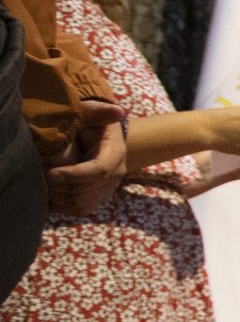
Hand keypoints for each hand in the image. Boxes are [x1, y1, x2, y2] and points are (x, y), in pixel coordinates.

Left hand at [45, 97, 125, 214]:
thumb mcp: (92, 113)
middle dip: (61, 187)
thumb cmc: (90, 122)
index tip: (51, 174)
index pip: (100, 170)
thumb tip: (118, 111)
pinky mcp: (98, 197)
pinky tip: (49, 195)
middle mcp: (116, 174)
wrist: (99, 136)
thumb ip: (99, 111)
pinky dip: (62, 206)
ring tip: (43, 185)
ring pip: (82, 203)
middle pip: (87, 190)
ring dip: (59, 197)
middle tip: (40, 177)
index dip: (75, 175)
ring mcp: (108, 188)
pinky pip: (81, 210)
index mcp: (116, 153)